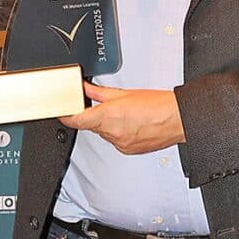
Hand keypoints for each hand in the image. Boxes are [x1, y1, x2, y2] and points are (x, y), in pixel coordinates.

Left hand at [59, 82, 185, 154]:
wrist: (177, 119)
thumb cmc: (158, 105)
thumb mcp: (124, 93)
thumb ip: (99, 92)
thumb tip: (85, 88)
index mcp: (108, 116)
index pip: (76, 120)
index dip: (65, 115)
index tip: (61, 110)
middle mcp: (112, 133)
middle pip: (90, 126)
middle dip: (92, 115)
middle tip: (101, 105)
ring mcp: (120, 144)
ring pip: (103, 133)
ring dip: (106, 124)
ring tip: (123, 113)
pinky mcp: (128, 150)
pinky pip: (115, 141)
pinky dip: (117, 132)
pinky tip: (129, 123)